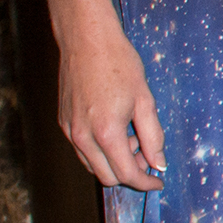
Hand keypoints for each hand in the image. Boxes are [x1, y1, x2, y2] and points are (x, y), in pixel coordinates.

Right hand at [59, 22, 165, 189]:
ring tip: (134, 139)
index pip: (126, 174)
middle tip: (149, 157)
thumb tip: (159, 164)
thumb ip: (153, 136)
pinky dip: (100, 152)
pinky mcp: (63, 122)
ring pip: (92, 166)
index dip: (146, 183)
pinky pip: (82, 150)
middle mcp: (82, 136)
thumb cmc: (119, 64)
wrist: (87, 40)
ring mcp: (69, 130)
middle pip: (107, 177)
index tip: (159, 182)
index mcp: (106, 132)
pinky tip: (117, 132)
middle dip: (131, 174)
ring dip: (115, 163)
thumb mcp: (145, 100)